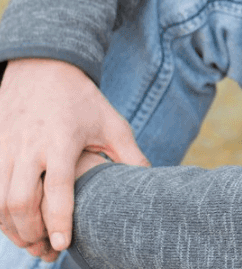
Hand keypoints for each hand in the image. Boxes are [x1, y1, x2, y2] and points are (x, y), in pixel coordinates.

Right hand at [0, 58, 149, 260]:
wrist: (44, 68)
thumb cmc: (82, 100)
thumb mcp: (110, 122)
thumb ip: (128, 154)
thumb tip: (149, 181)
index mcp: (62, 138)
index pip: (57, 186)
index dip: (60, 219)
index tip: (65, 244)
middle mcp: (30, 145)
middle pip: (20, 202)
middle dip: (32, 233)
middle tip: (49, 251)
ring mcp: (7, 148)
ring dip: (13, 231)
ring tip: (35, 244)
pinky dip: (0, 216)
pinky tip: (17, 226)